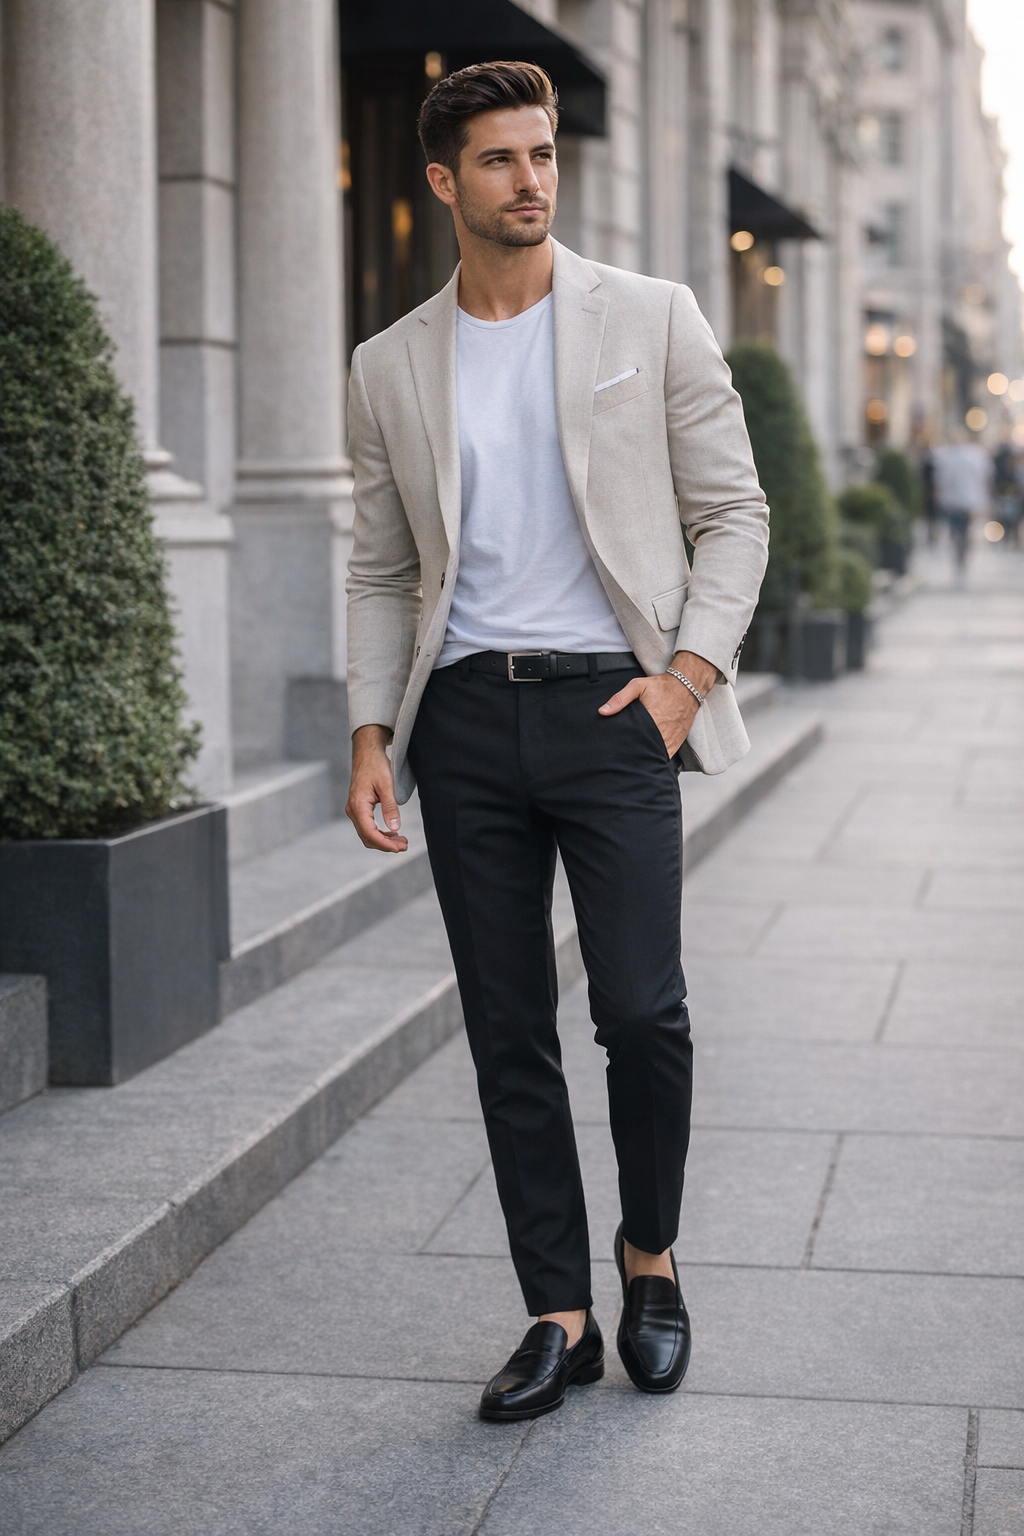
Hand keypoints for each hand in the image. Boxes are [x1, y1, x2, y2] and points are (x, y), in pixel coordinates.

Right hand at [345, 724, 408, 852]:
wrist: (367, 752)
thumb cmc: (376, 765)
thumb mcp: (387, 785)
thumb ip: (390, 807)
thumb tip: (395, 828)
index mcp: (358, 805)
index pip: (369, 833)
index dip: (384, 844)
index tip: (398, 848)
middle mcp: (352, 810)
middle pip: (367, 837)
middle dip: (385, 845)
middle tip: (404, 846)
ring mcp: (354, 809)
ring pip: (367, 834)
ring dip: (383, 840)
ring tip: (401, 841)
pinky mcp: (359, 808)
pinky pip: (367, 826)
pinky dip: (379, 833)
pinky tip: (393, 833)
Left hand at [598, 651, 716, 757]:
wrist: (687, 685)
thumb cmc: (662, 686)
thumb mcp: (637, 686)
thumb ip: (619, 699)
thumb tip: (603, 711)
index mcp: (651, 720)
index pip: (635, 741)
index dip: (626, 748)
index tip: (618, 751)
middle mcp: (662, 732)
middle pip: (645, 751)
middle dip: (635, 755)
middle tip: (624, 757)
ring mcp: (672, 738)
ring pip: (657, 756)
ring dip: (648, 757)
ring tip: (636, 760)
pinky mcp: (678, 740)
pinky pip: (668, 755)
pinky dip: (660, 757)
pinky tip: (651, 758)